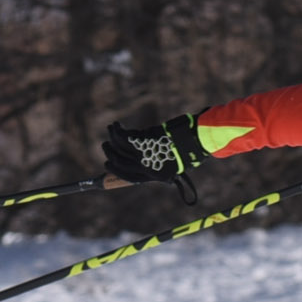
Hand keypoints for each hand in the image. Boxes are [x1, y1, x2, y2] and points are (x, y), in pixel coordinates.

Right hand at [102, 111, 217, 197]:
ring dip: (112, 138)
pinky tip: (115, 125)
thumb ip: (160, 164)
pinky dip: (117, 130)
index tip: (108, 163)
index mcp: (154, 175)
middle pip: (121, 163)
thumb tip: (146, 163)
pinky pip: (124, 137)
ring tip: (111, 129)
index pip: (129, 176)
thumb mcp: (176, 164)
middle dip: (110, 154)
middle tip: (105, 145)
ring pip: (120, 148)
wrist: (197, 140)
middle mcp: (147, 167)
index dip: (116, 170)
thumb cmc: (189, 150)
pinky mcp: (145, 141)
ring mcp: (146, 154)